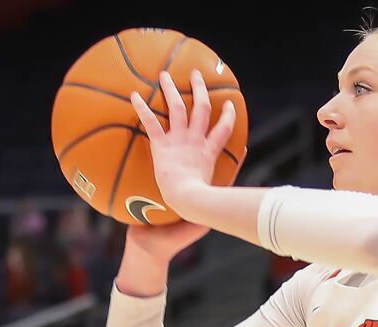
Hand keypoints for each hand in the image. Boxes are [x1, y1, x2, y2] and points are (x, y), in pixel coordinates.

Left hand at [130, 70, 236, 222]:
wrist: (189, 200)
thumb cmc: (204, 201)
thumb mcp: (222, 185)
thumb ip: (233, 169)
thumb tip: (243, 152)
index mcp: (209, 151)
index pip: (223, 129)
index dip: (228, 115)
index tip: (228, 103)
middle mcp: (195, 141)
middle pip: (201, 109)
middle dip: (199, 89)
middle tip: (196, 74)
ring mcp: (179, 141)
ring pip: (177, 108)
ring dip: (171, 90)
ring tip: (164, 75)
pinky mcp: (162, 147)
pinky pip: (151, 123)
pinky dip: (142, 108)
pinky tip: (133, 95)